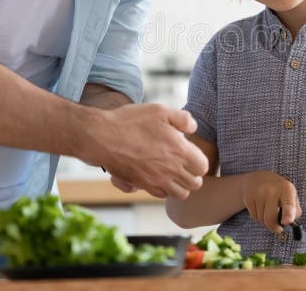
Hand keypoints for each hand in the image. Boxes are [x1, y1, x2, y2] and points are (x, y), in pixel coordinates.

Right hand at [86, 103, 208, 199]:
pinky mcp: (143, 185)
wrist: (103, 136)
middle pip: (195, 184)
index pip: (203, 167)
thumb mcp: (160, 110)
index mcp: (179, 150)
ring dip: (181, 185)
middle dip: (193, 175)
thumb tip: (193, 128)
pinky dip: (164, 189)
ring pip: (180, 194)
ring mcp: (156, 180)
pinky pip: (161, 195)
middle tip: (185, 164)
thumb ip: (183, 119)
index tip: (191, 154)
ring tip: (174, 172)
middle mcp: (171, 169)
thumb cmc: (131, 121)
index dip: (200, 161)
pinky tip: (159, 176)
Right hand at [241, 171, 301, 232]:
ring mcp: (258, 193)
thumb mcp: (290, 195)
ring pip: (262, 220)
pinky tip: (260, 208)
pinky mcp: (248, 197)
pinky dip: (258, 217)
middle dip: (274, 228)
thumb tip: (289, 223)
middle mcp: (272, 190)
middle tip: (278, 229)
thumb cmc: (278, 190)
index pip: (288, 204)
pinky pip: (254, 217)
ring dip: (265, 221)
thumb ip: (294, 210)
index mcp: (286, 189)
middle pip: (270, 218)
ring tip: (268, 211)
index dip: (288, 214)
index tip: (286, 222)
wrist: (257, 178)